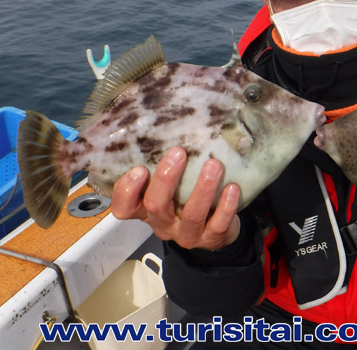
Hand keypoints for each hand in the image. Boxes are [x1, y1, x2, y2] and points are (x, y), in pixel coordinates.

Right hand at [111, 146, 240, 250]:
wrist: (215, 231)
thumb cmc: (186, 198)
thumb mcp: (170, 185)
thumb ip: (164, 165)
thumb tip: (167, 119)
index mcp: (146, 209)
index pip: (124, 207)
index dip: (127, 190)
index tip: (139, 168)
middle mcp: (163, 223)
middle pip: (156, 205)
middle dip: (166, 178)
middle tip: (178, 152)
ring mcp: (187, 233)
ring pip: (192, 214)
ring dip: (203, 188)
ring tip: (214, 165)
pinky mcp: (212, 238)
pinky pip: (219, 224)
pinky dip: (226, 205)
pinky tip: (232, 187)